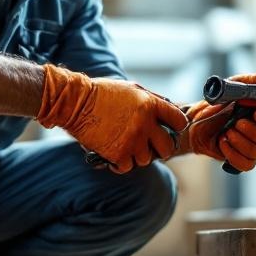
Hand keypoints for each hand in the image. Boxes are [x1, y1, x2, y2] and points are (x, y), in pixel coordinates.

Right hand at [37, 64, 186, 173]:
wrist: (75, 103)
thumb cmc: (102, 93)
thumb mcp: (132, 88)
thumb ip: (152, 100)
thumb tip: (169, 110)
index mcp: (150, 105)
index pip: (179, 122)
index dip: (176, 127)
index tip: (169, 130)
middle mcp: (145, 124)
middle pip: (167, 147)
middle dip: (161, 149)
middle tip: (152, 147)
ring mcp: (132, 141)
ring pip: (146, 159)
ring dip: (137, 155)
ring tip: (126, 147)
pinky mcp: (118, 154)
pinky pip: (128, 167)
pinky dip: (121, 163)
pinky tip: (115, 154)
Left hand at [185, 73, 255, 171]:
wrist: (196, 122)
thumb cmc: (218, 104)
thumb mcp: (232, 86)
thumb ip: (251, 81)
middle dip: (254, 129)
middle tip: (239, 121)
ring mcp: (255, 146)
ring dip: (241, 140)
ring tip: (228, 131)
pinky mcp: (243, 158)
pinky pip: (246, 163)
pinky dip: (233, 153)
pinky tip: (223, 142)